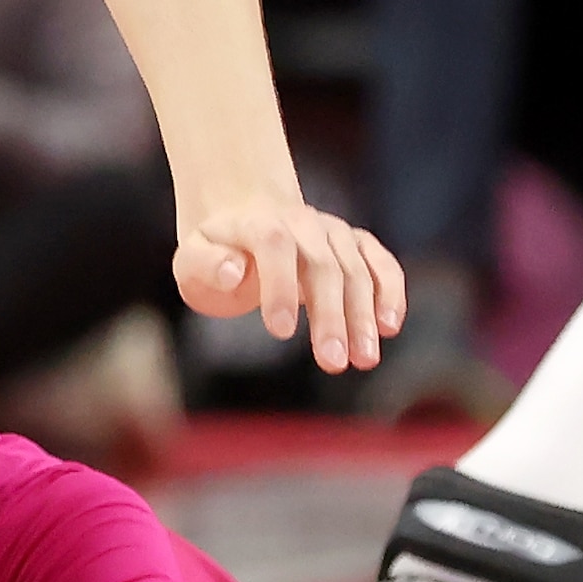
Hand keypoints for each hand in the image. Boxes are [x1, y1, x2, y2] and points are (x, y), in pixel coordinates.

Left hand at [173, 190, 408, 372]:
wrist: (243, 219)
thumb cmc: (214, 252)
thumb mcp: (191, 259)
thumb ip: (204, 265)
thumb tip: (233, 272)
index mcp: (256, 222)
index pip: (274, 244)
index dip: (280, 286)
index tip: (281, 332)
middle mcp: (301, 222)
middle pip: (323, 264)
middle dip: (330, 315)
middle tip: (334, 363)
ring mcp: (332, 231)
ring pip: (356, 269)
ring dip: (363, 316)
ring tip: (364, 359)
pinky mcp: (354, 244)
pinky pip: (381, 262)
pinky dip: (391, 290)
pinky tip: (390, 326)